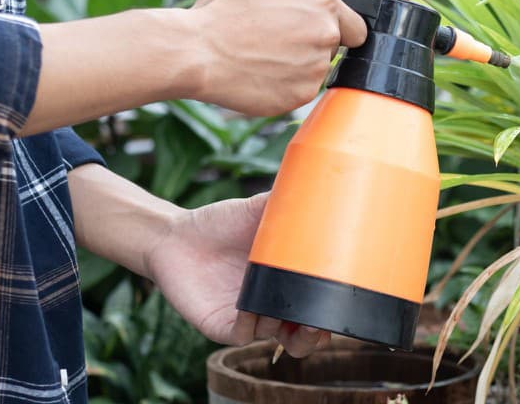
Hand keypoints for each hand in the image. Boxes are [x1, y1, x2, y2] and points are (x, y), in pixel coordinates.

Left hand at [146, 193, 329, 357]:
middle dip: (313, 337)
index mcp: (284, 283)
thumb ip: (285, 202)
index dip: (331, 315)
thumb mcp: (256, 210)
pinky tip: (249, 309)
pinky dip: (249, 326)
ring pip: (273, 338)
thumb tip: (318, 182)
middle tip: (318, 324)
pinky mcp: (219, 324)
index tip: (344, 304)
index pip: (316, 309)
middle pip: (300, 337)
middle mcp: (268, 306)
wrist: (175, 235)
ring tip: (280, 308)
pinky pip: (240, 335)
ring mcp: (245, 318)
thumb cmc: (219, 224)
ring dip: (281, 327)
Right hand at [187, 0, 367, 115]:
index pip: (357, 25)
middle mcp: (326, 39)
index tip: (310, 24)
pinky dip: (283, 83)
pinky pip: (299, 89)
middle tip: (275, 35)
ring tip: (262, 52)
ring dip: (297, 62)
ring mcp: (313, 72)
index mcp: (325, 5)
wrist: (198, 53)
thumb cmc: (227, 9)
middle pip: (334, 46)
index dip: (337, 23)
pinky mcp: (298, 97)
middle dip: (311, 40)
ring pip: (315, 69)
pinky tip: (259, 70)